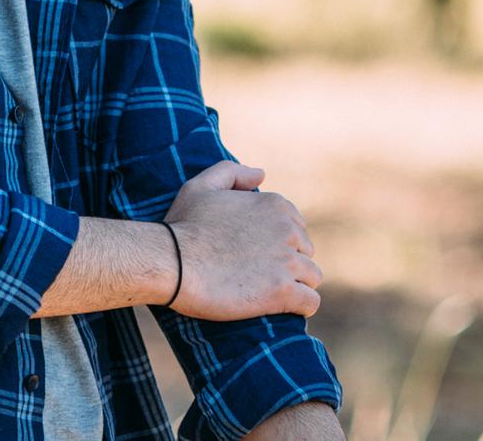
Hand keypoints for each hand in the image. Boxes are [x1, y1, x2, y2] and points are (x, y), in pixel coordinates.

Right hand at [163, 160, 321, 319]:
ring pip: (312, 277)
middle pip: (306, 251)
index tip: (256, 253)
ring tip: (268, 293)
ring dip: (295, 285)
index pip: (296, 226)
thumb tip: (261, 174)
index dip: (278, 241)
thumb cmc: (182, 226)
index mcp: (274, 205)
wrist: (171, 262)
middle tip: (258, 274)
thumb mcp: (201, 187)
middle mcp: (288, 230)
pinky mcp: (283, 292)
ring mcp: (288, 261)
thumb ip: (232, 173)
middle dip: (288, 262)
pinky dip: (299, 307)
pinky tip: (281, 308)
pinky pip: (310, 302)